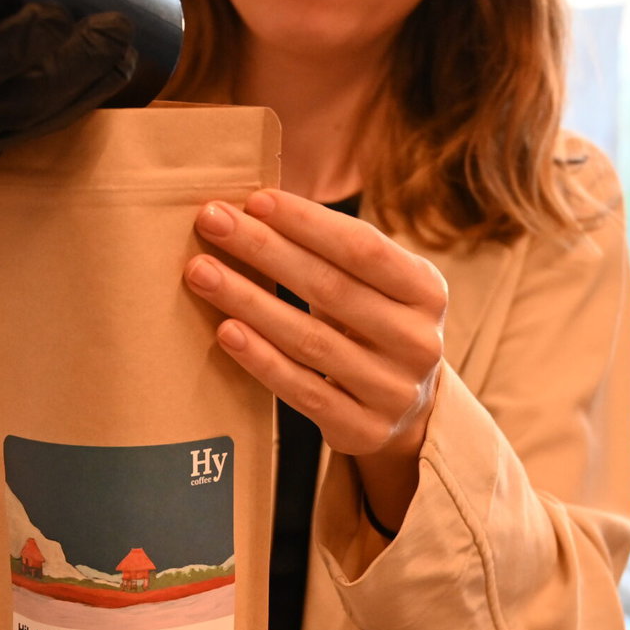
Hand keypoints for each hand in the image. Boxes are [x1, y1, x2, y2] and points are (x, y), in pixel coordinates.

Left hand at [184, 191, 447, 525]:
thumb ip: (339, 254)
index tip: (254, 200)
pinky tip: (226, 331)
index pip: (363, 248)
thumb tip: (257, 209)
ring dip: (249, 301)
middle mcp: (418, 341)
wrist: (409, 415)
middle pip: (330, 288)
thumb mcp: (383, 288)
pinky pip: (302, 390)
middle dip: (264, 249)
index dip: (307, 222)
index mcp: (427, 291)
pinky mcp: (363, 429)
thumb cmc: (377, 329)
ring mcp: (393, 390)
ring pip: (310, 339)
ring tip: (202, 272)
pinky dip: (261, 359)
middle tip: (212, 222)